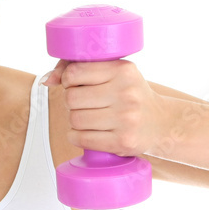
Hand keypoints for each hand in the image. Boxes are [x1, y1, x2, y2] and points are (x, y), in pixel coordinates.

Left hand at [43, 59, 171, 156]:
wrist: (161, 123)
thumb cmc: (129, 94)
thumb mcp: (115, 72)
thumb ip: (78, 67)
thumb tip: (47, 80)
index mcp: (123, 70)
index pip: (74, 72)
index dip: (68, 80)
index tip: (77, 85)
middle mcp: (126, 93)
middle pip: (71, 98)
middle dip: (71, 103)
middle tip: (83, 105)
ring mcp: (126, 119)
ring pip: (74, 119)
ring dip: (74, 121)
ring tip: (88, 118)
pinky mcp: (123, 142)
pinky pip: (81, 139)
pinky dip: (76, 136)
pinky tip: (85, 133)